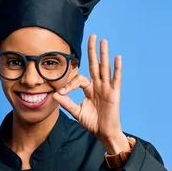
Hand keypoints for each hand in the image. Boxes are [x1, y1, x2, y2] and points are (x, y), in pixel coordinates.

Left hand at [53, 34, 129, 153]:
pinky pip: (116, 79)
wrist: (104, 134)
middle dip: (93, 51)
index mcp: (90, 90)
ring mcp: (107, 88)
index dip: (70, 84)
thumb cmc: (93, 123)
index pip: (79, 79)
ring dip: (104, 54)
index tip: (61, 92)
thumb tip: (54, 95)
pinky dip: (117, 68)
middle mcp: (98, 86)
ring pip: (105, 68)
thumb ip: (67, 103)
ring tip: (103, 41)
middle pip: (95, 65)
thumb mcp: (77, 112)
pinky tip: (116, 57)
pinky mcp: (114, 93)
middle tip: (92, 36)